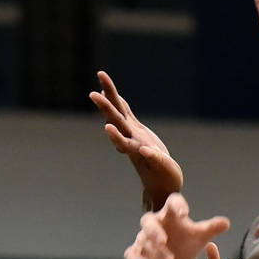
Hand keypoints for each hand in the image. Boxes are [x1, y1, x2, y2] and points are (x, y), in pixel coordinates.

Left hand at [90, 71, 183, 209]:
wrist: (160, 181)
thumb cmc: (165, 179)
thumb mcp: (164, 170)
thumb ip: (156, 160)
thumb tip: (146, 151)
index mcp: (137, 152)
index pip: (123, 142)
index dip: (115, 135)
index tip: (107, 127)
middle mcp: (131, 140)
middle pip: (116, 122)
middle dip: (106, 108)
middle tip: (93, 94)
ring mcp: (132, 134)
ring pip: (118, 112)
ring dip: (109, 96)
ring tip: (101, 77)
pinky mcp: (137, 131)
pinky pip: (125, 113)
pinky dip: (119, 102)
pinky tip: (111, 92)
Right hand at [124, 194, 229, 258]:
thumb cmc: (186, 244)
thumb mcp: (200, 237)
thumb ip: (211, 228)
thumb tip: (227, 223)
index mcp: (170, 215)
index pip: (172, 202)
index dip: (177, 205)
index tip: (185, 213)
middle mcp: (154, 224)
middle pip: (148, 221)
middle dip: (155, 232)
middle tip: (164, 242)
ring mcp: (143, 239)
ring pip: (142, 240)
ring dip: (154, 251)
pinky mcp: (135, 253)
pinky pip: (132, 255)